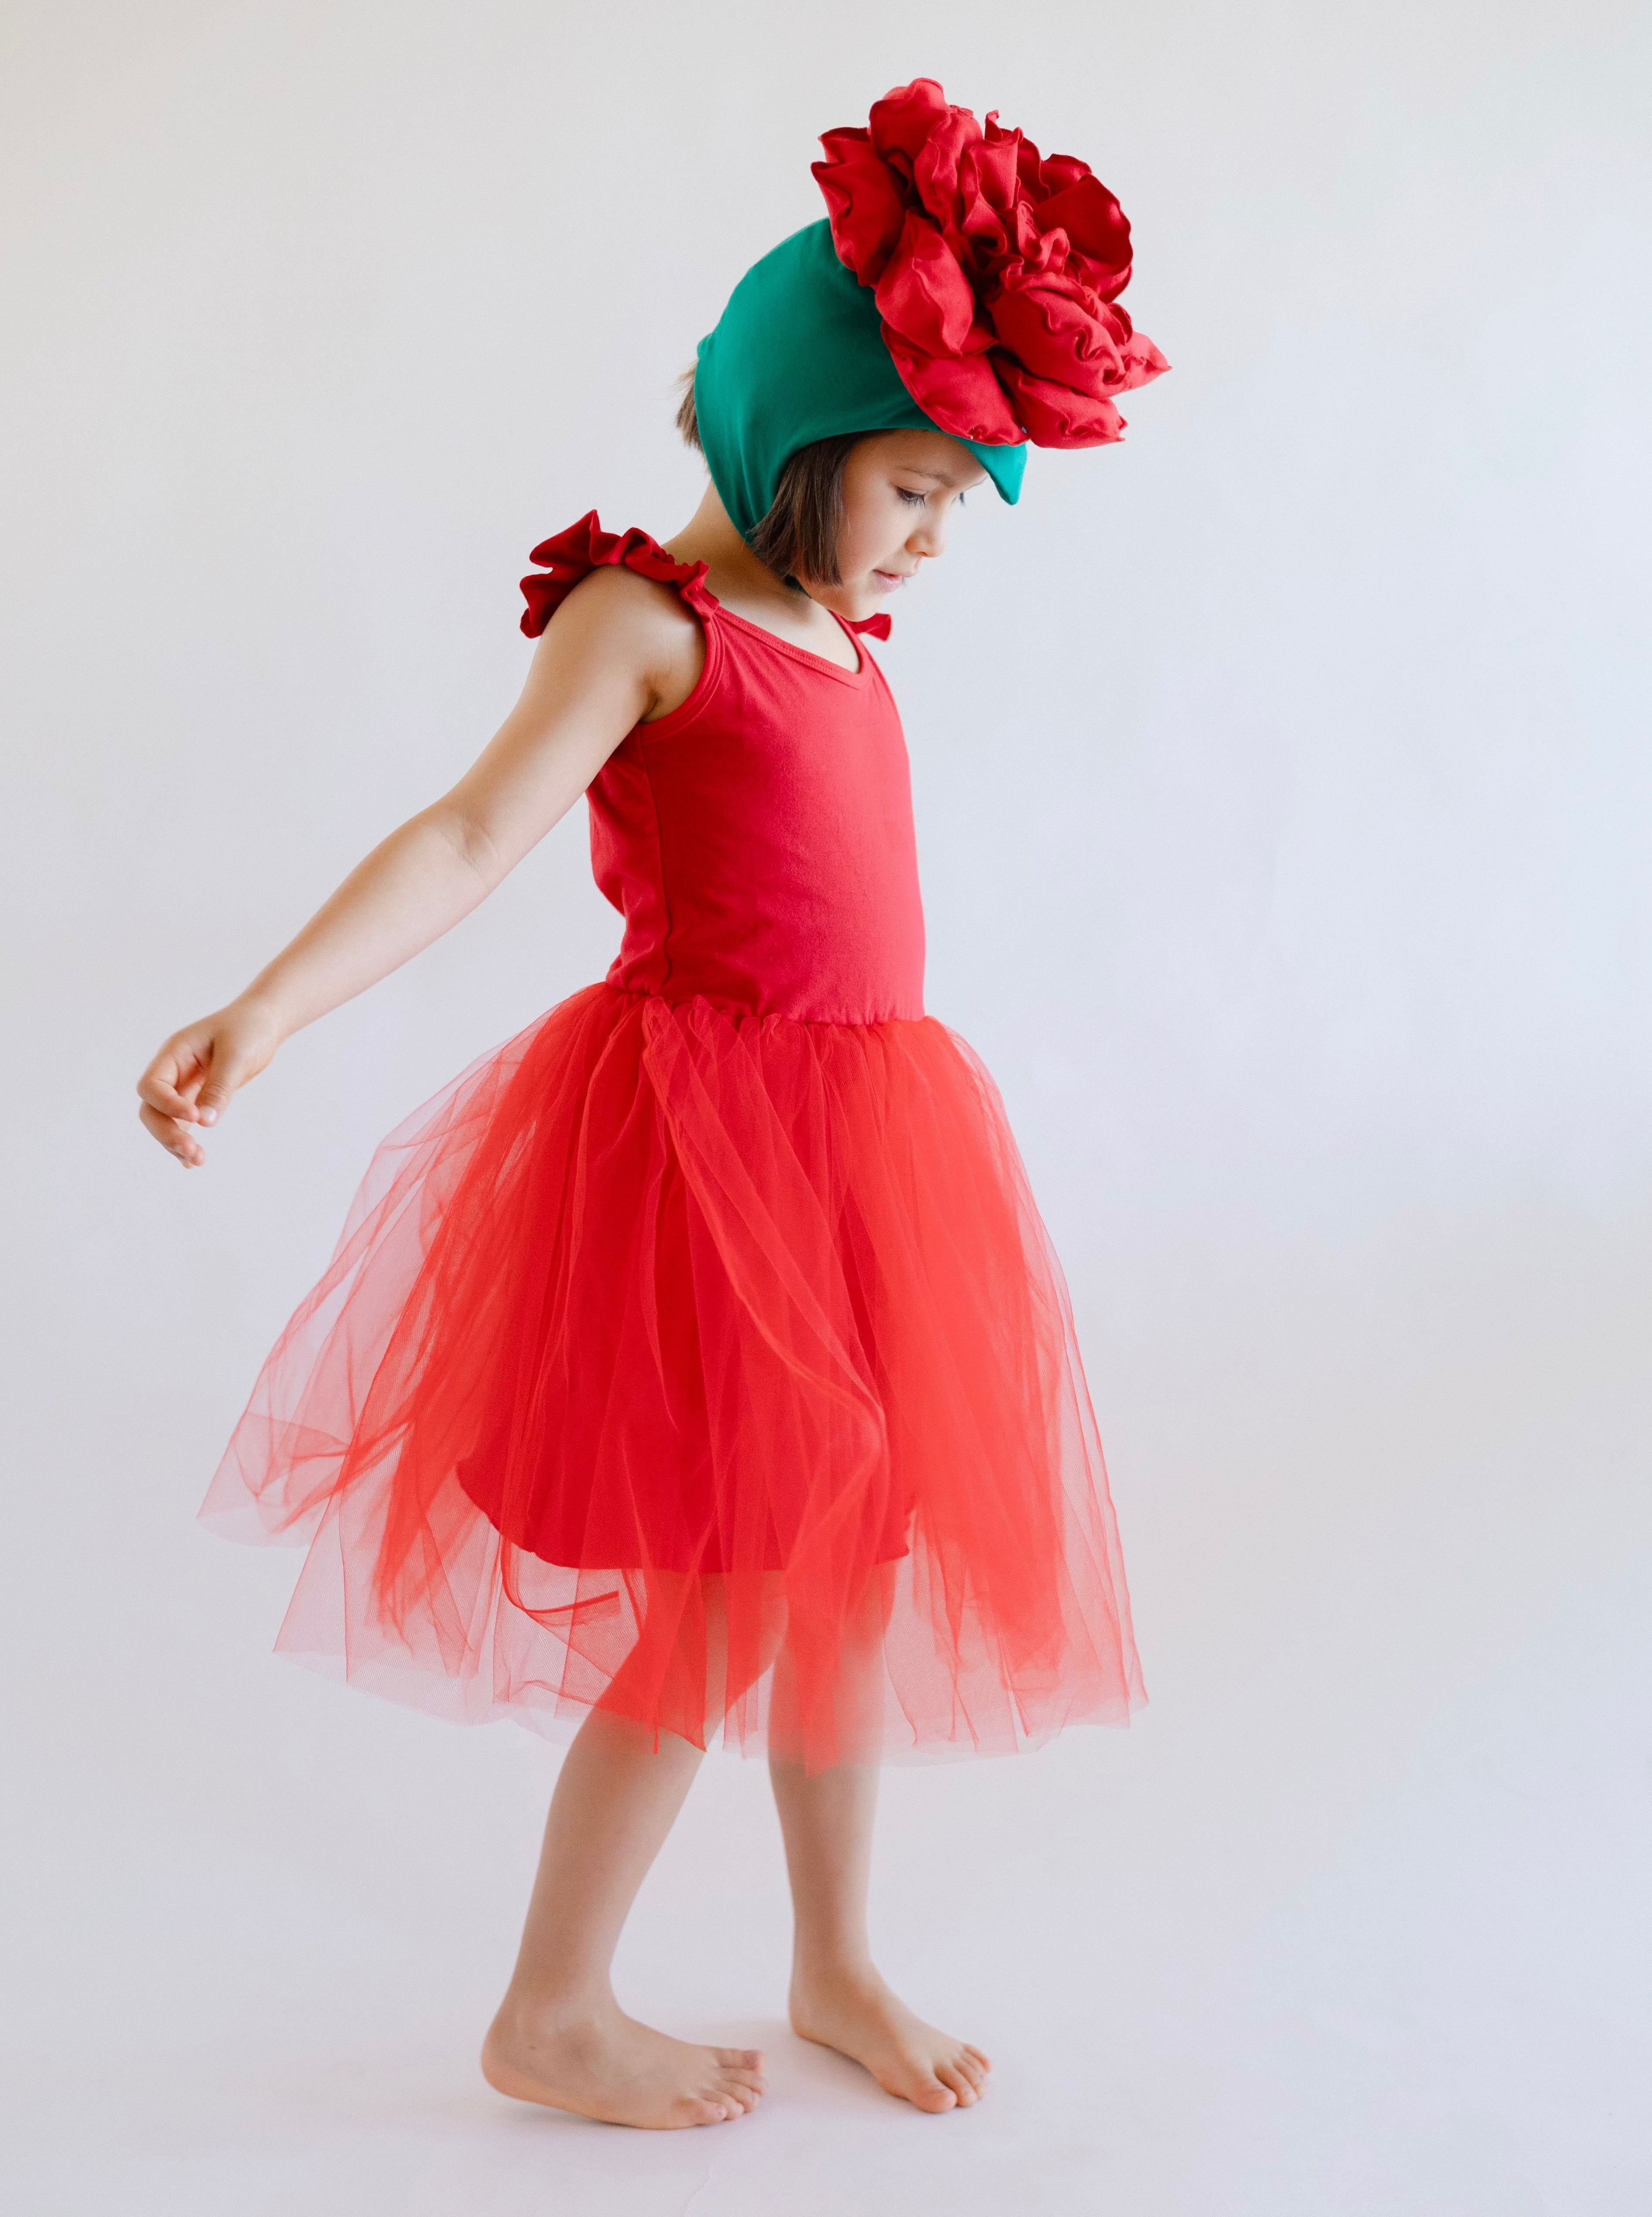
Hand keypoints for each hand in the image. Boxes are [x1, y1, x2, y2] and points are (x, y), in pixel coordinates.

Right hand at [136, 996, 284, 1166]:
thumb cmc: (248, 1030)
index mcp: (174, 1053)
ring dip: (175, 1141)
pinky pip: (183, 1123)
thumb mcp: (236, 1055)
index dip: (167, 1105)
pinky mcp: (197, 1098)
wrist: (263, 1023)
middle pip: (152, 1108)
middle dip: (166, 1132)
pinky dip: (185, 1141)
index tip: (195, 1118)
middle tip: (192, 1151)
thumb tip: (205, 1123)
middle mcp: (173, 1071)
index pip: (152, 1085)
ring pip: (164, 1120)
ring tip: (197, 1161)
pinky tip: (192, 1162)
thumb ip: (219, 1087)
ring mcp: (182, 1086)